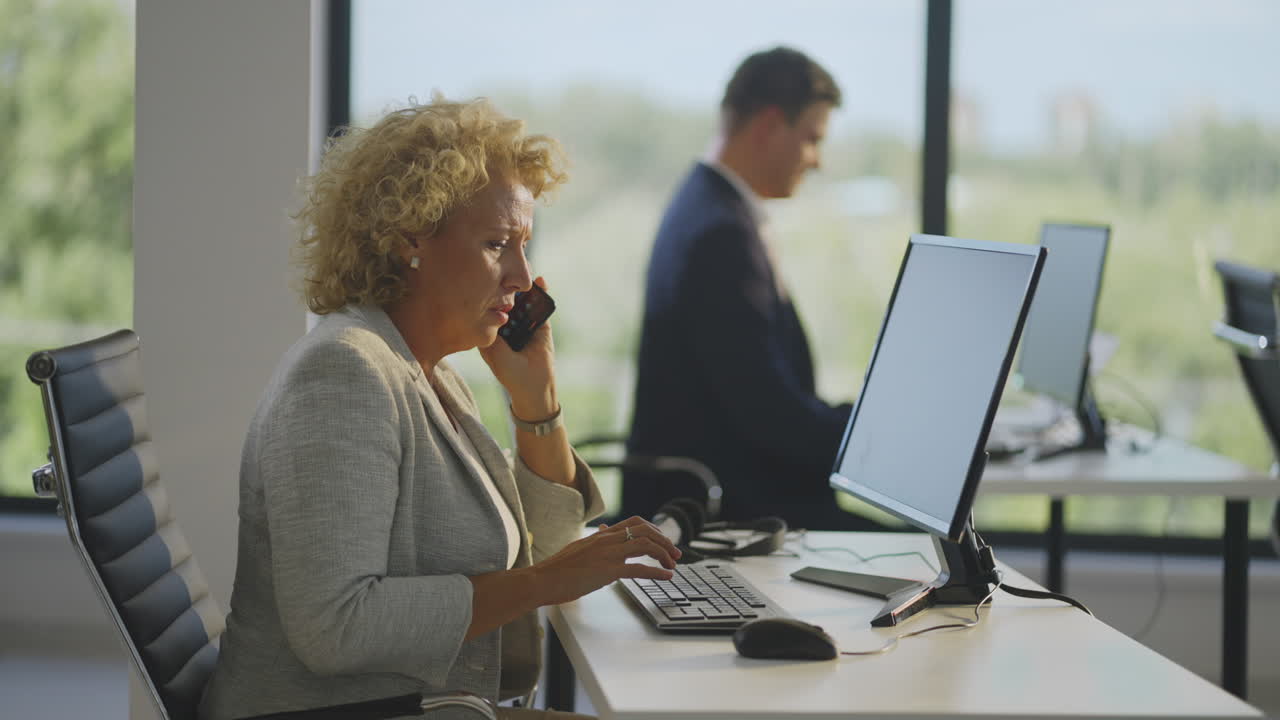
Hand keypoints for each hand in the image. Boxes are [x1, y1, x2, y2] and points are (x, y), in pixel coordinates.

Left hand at [479, 276, 556, 417]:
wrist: (535, 386)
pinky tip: (540, 282)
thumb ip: (491, 333)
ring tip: (524, 267)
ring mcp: (524, 324)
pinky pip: (540, 306)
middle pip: (506, 300)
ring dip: (524, 286)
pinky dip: (541, 294)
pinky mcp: (540, 325)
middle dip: (505, 285)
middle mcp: (507, 325)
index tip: (483, 275)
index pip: (488, 307)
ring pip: (523, 301)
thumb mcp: (494, 353)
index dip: (487, 292)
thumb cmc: (510, 374)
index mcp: (492, 331)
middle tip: (504, 266)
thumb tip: (485, 309)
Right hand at [530, 517, 682, 605]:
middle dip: (664, 541)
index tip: (662, 541)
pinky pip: (639, 569)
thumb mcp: (578, 548)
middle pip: (645, 530)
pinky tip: (667, 577)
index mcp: (601, 535)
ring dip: (664, 554)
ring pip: (645, 545)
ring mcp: (607, 554)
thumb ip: (594, 541)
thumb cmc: (557, 569)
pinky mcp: (607, 571)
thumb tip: (603, 532)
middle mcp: (606, 540)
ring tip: (673, 565)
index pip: (634, 522)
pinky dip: (657, 572)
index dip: (653, 530)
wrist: (541, 580)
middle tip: (675, 553)